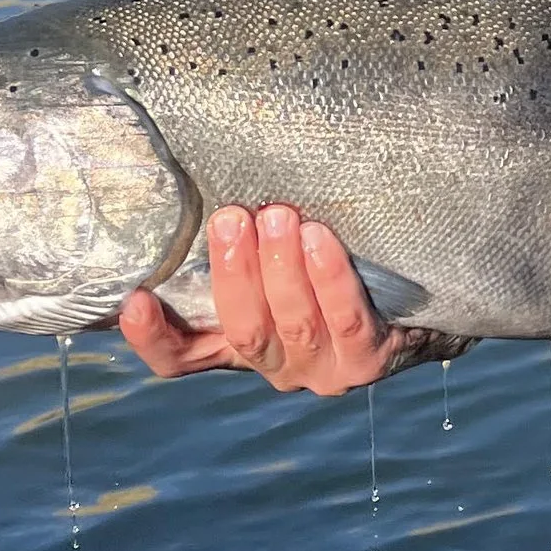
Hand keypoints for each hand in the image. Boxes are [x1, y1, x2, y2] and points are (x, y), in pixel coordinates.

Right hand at [118, 204, 426, 392]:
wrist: (414, 306)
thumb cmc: (324, 269)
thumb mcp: (271, 264)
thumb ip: (237, 246)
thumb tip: (195, 180)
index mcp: (235, 346)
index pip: (179, 358)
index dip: (152, 337)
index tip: (135, 300)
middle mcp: (273, 365)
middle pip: (243, 329)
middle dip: (234, 272)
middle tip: (231, 218)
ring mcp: (321, 369)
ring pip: (293, 325)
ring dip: (281, 269)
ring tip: (278, 217)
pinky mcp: (366, 361)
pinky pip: (345, 318)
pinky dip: (330, 277)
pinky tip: (319, 239)